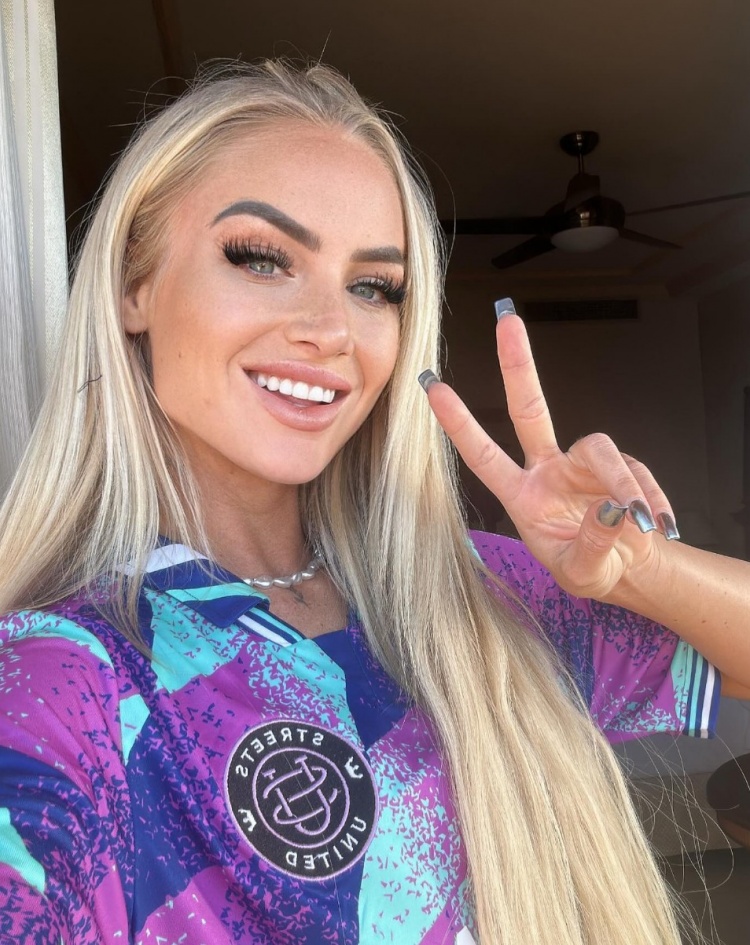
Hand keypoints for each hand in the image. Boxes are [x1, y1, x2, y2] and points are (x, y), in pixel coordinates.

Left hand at [422, 312, 678, 601]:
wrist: (630, 571)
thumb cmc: (590, 569)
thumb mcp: (582, 571)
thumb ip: (593, 543)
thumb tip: (611, 506)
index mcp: (522, 495)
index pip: (482, 455)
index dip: (458, 423)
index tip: (431, 386)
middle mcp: (548, 470)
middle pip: (529, 409)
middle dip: (517, 364)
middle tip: (506, 317)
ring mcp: (583, 465)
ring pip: (601, 450)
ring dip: (624, 484)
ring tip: (641, 522)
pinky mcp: (621, 466)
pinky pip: (638, 475)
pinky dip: (652, 501)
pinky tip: (659, 526)